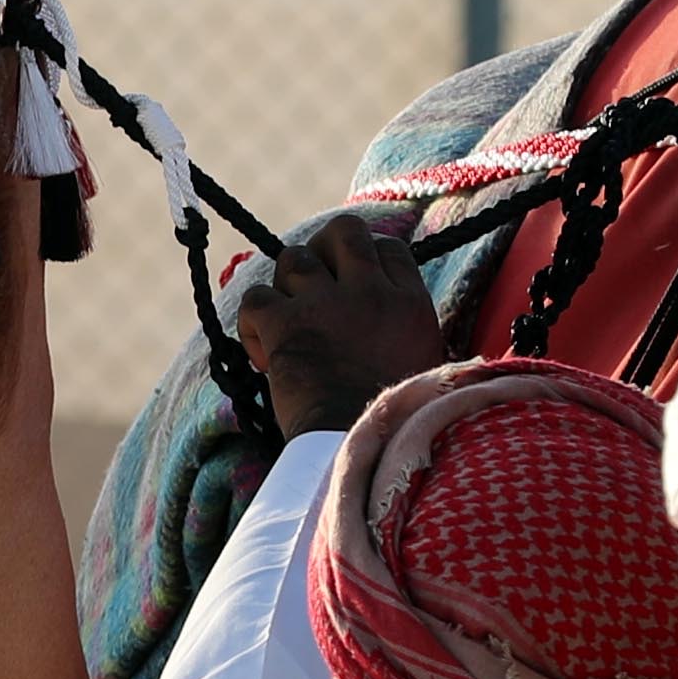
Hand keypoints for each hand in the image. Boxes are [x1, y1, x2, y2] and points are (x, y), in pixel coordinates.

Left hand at [232, 209, 454, 436]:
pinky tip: (264, 348)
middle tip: (316, 283)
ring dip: (286, 286)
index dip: (366, 259)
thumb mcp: (424, 366)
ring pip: (293, 258)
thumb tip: (395, 323)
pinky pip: (256, 296)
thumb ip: (408, 330)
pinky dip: (253, 321)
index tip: (354, 285)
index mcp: (410, 303)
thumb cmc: (394, 422)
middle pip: (344, 230)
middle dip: (324, 248)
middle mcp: (369, 292)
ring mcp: (325, 303)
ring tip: (289, 321)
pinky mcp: (285, 325)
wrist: (357, 448)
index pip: (389, 247)